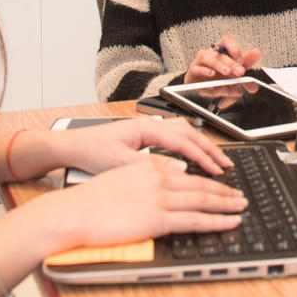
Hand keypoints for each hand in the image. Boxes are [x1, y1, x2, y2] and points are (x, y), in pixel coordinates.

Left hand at [52, 116, 232, 176]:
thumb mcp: (119, 164)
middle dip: (209, 149)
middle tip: (226, 166)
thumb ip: (151, 167)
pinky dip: (189, 145)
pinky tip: (193, 156)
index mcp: (145, 129)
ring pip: (183, 132)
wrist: (70, 146)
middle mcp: (149, 125)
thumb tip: (181, 171)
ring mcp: (147, 129)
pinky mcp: (144, 137)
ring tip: (215, 160)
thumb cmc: (90, 152)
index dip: (203, 157)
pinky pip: (175, 137)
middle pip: (189, 133)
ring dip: (201, 145)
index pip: (183, 141)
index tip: (217, 171)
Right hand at [53, 156, 245, 246]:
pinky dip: (217, 221)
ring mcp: (160, 198)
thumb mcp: (122, 177)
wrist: (72, 213)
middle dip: (224, 191)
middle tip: (240, 195)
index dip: (208, 178)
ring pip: (204, 200)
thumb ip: (147, 175)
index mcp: (150, 168)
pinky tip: (230, 222)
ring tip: (240, 207)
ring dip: (227, 204)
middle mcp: (159, 178)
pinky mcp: (157, 219)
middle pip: (201, 184)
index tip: (221, 183)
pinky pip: (196, 220)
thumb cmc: (90, 201)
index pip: (187, 173)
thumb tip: (170, 175)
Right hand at [185, 34, 262, 83]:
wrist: (203, 88)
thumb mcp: (235, 69)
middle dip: (231, 62)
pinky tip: (211, 75)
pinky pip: (196, 69)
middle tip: (240, 72)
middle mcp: (210, 54)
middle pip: (219, 53)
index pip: (226, 40)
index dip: (234, 48)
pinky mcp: (192, 73)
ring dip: (217, 64)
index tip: (241, 61)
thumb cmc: (219, 76)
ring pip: (206, 57)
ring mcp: (200, 62)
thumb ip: (246, 62)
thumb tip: (257, 52)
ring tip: (226, 72)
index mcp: (221, 51)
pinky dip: (204, 71)